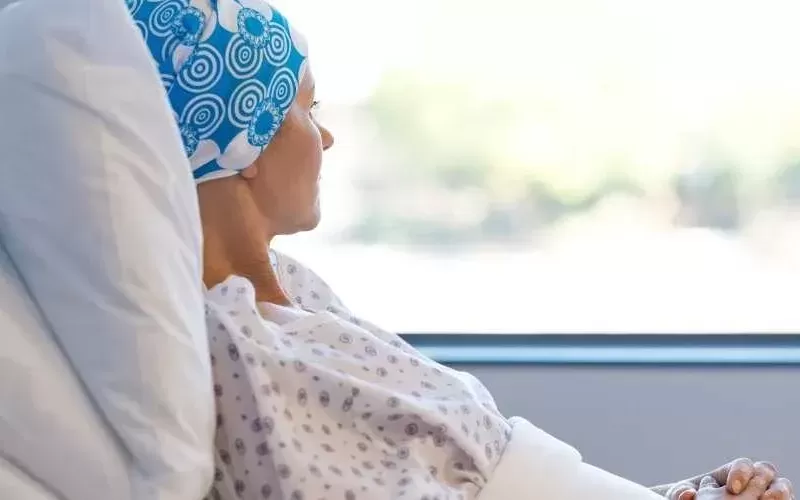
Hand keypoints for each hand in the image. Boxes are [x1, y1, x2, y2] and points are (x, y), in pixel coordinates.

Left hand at [664, 459, 793, 499]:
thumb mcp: (682, 498)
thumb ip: (680, 493)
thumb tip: (686, 493)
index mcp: (732, 474)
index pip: (743, 465)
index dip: (740, 473)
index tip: (732, 489)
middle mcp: (753, 482)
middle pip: (766, 470)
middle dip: (762, 479)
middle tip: (757, 496)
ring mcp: (766, 495)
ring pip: (782, 486)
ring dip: (780, 492)